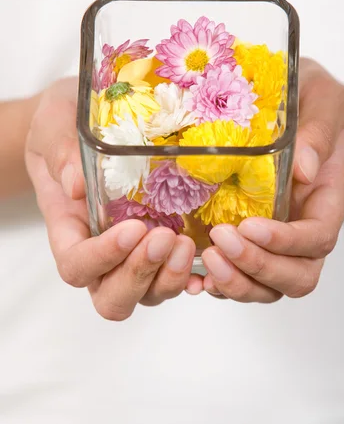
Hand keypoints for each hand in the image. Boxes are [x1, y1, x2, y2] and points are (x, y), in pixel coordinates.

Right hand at [25, 77, 195, 319]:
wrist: (83, 125)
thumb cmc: (63, 127)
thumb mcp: (54, 126)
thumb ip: (61, 153)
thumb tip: (77, 186)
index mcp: (68, 231)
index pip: (77, 266)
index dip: (103, 258)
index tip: (133, 228)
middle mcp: (100, 255)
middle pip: (113, 298)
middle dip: (141, 275)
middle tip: (166, 237)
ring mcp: (132, 257)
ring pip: (148, 295)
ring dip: (170, 277)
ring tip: (188, 242)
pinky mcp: (161, 249)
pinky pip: (176, 279)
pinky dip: (193, 278)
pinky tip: (208, 263)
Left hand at [193, 58, 343, 301]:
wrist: (294, 100)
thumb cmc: (312, 98)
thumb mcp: (322, 101)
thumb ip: (317, 133)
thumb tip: (304, 168)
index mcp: (325, 199)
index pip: (316, 238)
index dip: (286, 242)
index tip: (251, 225)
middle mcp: (303, 227)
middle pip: (296, 276)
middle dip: (259, 267)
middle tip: (221, 242)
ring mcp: (276, 239)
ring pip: (268, 286)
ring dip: (238, 282)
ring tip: (208, 262)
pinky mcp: (249, 240)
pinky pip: (241, 276)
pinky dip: (219, 284)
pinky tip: (196, 277)